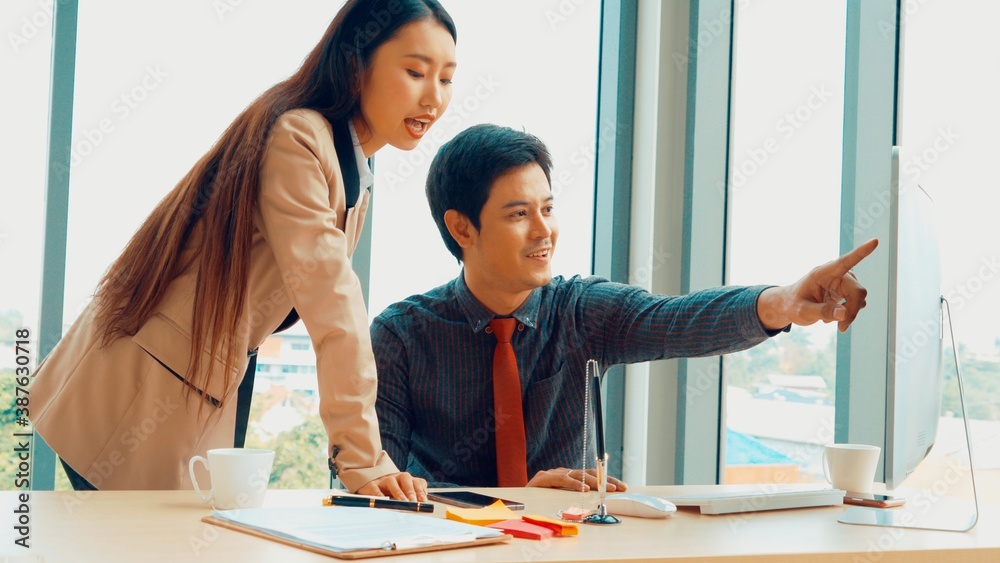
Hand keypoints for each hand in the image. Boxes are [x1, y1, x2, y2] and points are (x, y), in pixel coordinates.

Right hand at [355, 472, 427, 500]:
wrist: (369, 487)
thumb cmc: (389, 493)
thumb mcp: (402, 495)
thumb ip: (412, 498)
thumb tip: (421, 506)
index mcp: (406, 480)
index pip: (417, 481)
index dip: (421, 490)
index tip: (423, 500)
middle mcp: (396, 478)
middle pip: (405, 478)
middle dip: (411, 490)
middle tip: (414, 501)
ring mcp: (383, 480)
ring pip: (391, 481)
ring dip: (398, 492)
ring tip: (403, 502)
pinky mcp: (372, 485)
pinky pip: (376, 489)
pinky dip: (380, 495)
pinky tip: (384, 501)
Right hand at [526, 467, 627, 491]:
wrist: (517, 496)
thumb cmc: (540, 498)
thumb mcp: (562, 496)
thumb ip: (575, 495)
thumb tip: (597, 500)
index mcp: (569, 476)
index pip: (593, 475)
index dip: (608, 479)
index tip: (623, 486)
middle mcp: (564, 472)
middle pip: (589, 473)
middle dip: (607, 480)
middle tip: (620, 488)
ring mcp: (554, 474)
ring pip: (579, 475)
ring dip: (595, 482)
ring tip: (607, 488)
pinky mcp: (544, 478)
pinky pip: (563, 480)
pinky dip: (575, 484)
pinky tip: (585, 489)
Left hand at [757, 238, 878, 332]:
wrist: (791, 306)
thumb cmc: (794, 305)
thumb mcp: (802, 311)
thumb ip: (822, 311)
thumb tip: (844, 313)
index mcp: (823, 273)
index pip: (845, 261)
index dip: (861, 252)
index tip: (874, 241)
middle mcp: (836, 274)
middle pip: (858, 291)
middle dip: (853, 310)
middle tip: (842, 328)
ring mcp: (843, 282)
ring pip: (860, 298)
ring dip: (850, 313)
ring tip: (829, 320)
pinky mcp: (847, 291)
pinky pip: (857, 304)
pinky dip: (848, 314)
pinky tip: (832, 316)